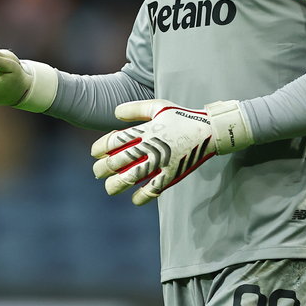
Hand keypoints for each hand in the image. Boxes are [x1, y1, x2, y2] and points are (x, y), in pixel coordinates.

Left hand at [90, 98, 252, 205]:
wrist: (210, 130)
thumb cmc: (182, 116)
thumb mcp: (158, 106)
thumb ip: (135, 108)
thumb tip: (114, 112)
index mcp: (146, 129)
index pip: (114, 140)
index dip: (100, 148)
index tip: (95, 154)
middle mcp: (151, 145)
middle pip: (118, 160)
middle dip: (102, 168)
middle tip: (97, 173)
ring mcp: (162, 161)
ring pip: (131, 177)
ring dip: (116, 185)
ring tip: (109, 189)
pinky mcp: (172, 174)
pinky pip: (153, 189)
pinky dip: (141, 196)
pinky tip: (134, 199)